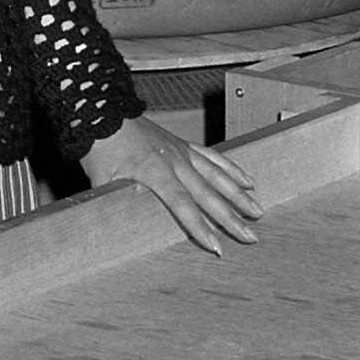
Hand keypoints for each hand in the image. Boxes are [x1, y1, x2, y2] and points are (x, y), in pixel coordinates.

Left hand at [82, 116, 261, 255]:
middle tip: (250, 237)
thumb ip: (113, 207)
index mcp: (154, 170)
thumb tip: (112, 234)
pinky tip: (247, 180)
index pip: (182, 204)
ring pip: (217, 175)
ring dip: (238, 195)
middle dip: (230, 217)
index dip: (200, 227)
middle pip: (207, 193)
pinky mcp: (183, 145)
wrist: (104, 113)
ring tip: (258, 212)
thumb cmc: (101, 146)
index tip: (217, 246)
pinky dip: (231, 169)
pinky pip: (213, 157)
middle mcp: (174, 160)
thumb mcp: (102, 181)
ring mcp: (181, 151)